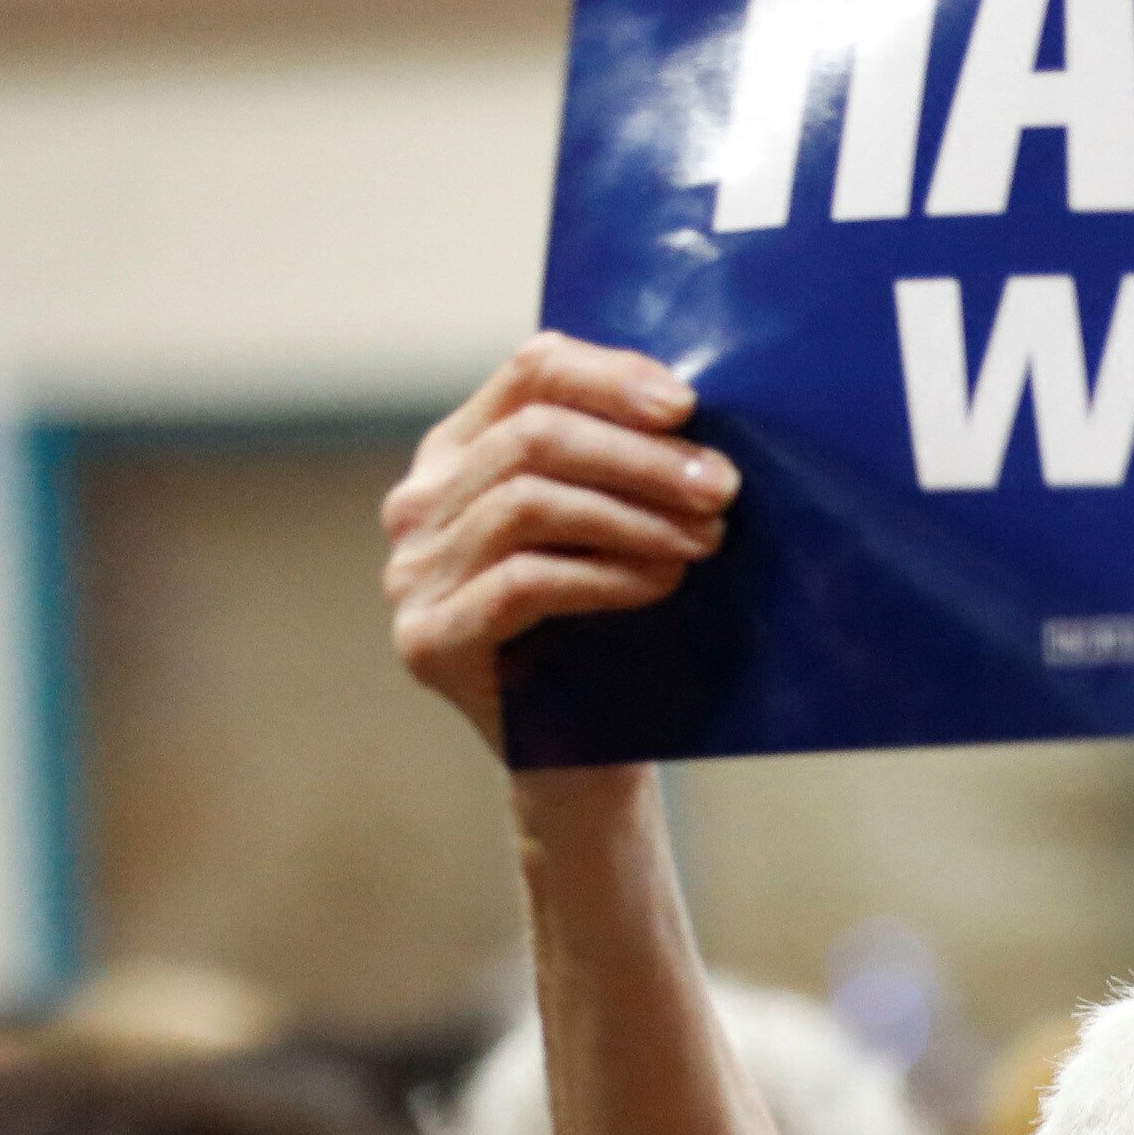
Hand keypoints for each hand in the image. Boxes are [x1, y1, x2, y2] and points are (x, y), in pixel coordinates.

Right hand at [379, 335, 733, 752]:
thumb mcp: (620, 530)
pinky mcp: (429, 641)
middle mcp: (420, 504)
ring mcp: (412, 574)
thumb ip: (627, 463)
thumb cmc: (615, 632)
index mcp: (462, 453)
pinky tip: (662, 584)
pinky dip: (605, 576)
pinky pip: (522, 582)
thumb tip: (695, 409)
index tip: (687, 407)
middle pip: (533, 437)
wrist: (585, 762)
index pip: (530, 372)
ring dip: (632, 515)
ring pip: (526, 501)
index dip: (611, 377)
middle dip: (640, 457)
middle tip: (721, 487)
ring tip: (704, 538)